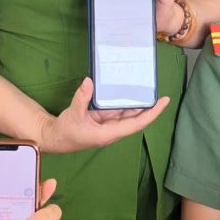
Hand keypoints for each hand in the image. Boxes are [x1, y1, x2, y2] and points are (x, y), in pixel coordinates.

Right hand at [38, 77, 169, 153]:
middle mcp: (113, 130)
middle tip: (158, 90)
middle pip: (135, 118)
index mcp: (109, 133)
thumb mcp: (73, 114)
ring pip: (127, 113)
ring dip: (136, 103)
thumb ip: (82, 98)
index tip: (164, 102)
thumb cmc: (66, 132)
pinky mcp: (102, 119)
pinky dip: (122, 101)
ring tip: (146, 87)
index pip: (137, 124)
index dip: (152, 113)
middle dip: (148, 107)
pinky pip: (116, 110)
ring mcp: (108, 124)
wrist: (55, 138)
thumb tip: (89, 81)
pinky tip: (127, 91)